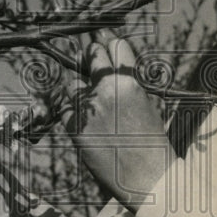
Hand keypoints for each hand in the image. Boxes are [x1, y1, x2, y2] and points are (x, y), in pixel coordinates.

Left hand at [63, 29, 175, 210]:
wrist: (147, 177)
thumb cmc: (151, 141)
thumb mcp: (145, 102)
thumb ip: (127, 81)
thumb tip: (110, 62)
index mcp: (129, 82)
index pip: (114, 45)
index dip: (109, 42)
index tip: (103, 39)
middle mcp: (106, 91)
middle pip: (91, 54)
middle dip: (92, 55)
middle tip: (92, 59)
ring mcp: (87, 109)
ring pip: (73, 82)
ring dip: (80, 88)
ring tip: (93, 103)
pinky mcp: (74, 127)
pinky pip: (65, 107)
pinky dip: (72, 111)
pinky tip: (86, 121)